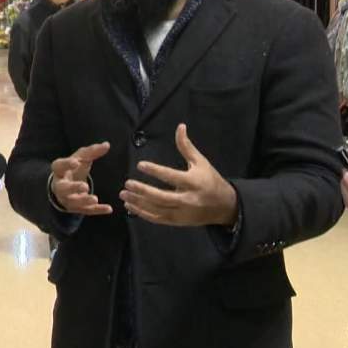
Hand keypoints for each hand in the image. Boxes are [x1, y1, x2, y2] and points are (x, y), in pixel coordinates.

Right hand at [50, 142, 112, 215]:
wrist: (65, 187)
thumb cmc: (73, 169)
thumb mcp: (80, 158)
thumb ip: (92, 151)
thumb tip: (107, 145)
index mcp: (59, 171)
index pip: (59, 166)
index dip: (66, 164)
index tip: (76, 162)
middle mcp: (60, 187)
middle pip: (63, 188)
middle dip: (73, 188)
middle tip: (84, 186)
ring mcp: (68, 199)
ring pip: (74, 202)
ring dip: (84, 201)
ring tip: (95, 198)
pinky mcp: (77, 209)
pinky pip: (86, 211)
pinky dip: (97, 210)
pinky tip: (108, 209)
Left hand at [119, 124, 237, 226]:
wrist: (224, 206)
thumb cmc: (210, 180)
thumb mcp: (201, 162)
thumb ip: (186, 146)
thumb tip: (180, 126)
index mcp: (193, 182)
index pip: (171, 176)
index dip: (155, 171)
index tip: (140, 165)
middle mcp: (187, 199)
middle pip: (161, 197)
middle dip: (142, 190)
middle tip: (127, 183)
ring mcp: (182, 213)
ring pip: (157, 209)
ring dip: (139, 203)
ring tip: (124, 194)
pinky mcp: (177, 221)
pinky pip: (157, 218)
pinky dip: (143, 213)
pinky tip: (130, 206)